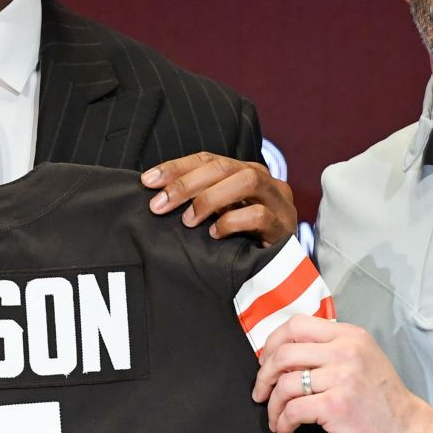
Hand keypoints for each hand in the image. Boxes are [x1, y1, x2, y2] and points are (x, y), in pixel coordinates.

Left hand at [142, 153, 295, 244]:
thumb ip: (197, 201)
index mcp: (244, 172)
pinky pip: (260, 215)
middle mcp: (264, 180)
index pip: (208, 159)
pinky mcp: (285, 227)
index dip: (176, 167)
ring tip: (188, 220)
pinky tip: (214, 234)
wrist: (281, 273)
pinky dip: (233, 222)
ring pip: (248, 181)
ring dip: (211, 198)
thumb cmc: (241, 241)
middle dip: (187, 184)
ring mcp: (279, 202)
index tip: (147, 181)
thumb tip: (157, 196)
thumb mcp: (217, 215)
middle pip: (224, 167)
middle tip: (159, 205)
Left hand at [252, 315, 432, 432]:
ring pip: (284, 384)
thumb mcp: (363, 360)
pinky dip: (283, 423)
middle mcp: (346, 351)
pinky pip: (292, 410)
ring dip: (272, 406)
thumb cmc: (383, 403)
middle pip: (284, 353)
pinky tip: (287, 431)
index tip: (267, 363)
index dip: (273, 343)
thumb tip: (286, 355)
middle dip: (264, 376)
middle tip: (261, 393)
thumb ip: (331, 350)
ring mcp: (341, 378)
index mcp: (350, 336)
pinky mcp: (335, 406)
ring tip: (276, 420)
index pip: (296, 325)